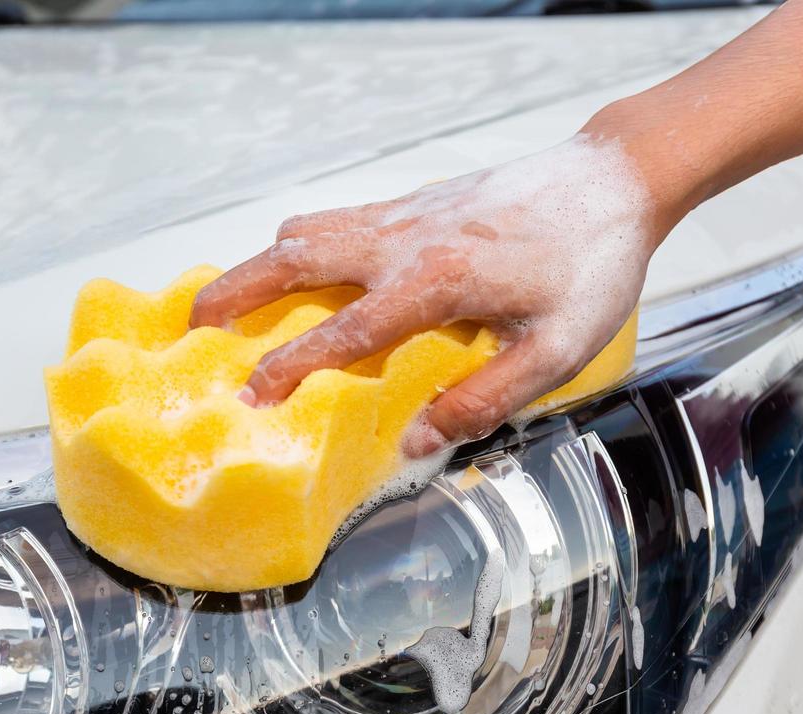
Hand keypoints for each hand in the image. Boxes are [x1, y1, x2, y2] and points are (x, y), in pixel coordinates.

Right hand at [189, 135, 655, 456]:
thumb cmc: (591, 268)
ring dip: (255, 264)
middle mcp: (405, 240)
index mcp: (436, 283)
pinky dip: (296, 244)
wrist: (611, 182)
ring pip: (306, 231)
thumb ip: (483, 399)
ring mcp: (404, 214)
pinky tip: (291, 268)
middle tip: (191, 330)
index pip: (343, 332)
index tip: (249, 397)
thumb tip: (417, 441)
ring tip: (220, 300)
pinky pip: (335, 219)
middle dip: (234, 294)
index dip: (290, 367)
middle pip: (293, 259)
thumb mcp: (555, 352)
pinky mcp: (412, 201)